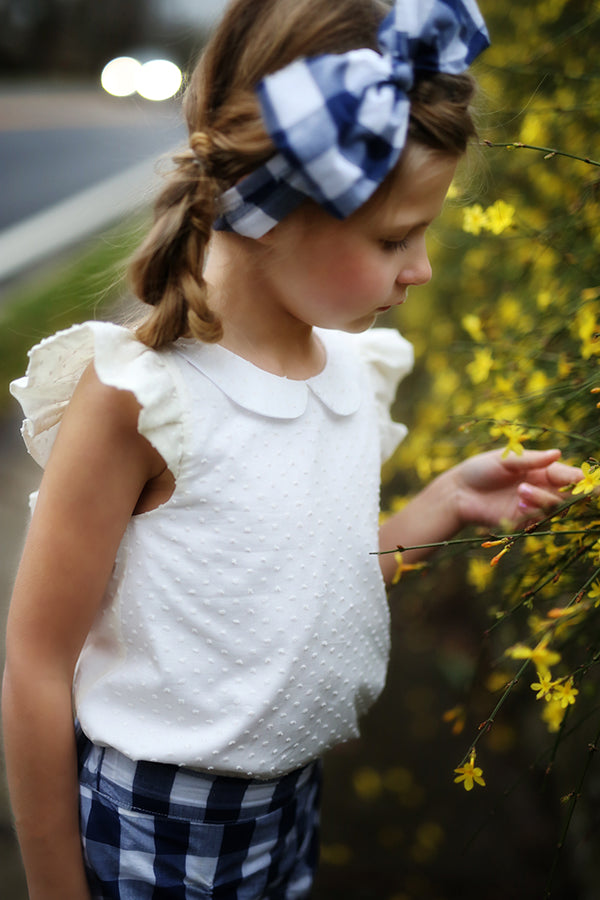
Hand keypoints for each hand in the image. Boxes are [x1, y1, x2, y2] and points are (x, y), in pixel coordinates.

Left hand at [450, 449, 582, 530]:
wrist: (457, 492)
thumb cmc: (480, 469)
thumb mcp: (504, 459)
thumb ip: (530, 459)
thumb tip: (558, 453)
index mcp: (540, 469)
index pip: (568, 474)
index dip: (581, 477)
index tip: (590, 480)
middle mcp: (541, 487)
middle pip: (568, 492)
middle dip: (576, 491)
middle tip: (580, 488)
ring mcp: (533, 505)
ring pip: (554, 505)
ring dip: (542, 498)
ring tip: (521, 490)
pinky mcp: (522, 521)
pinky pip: (538, 517)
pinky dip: (533, 509)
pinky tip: (519, 502)